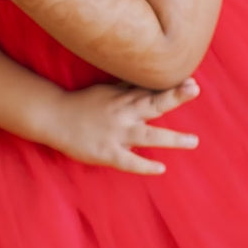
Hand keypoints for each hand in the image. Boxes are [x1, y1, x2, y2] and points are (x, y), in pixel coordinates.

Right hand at [45, 78, 200, 173]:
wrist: (53, 116)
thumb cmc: (83, 103)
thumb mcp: (108, 91)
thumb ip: (130, 88)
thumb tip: (150, 80)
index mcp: (124, 98)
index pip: (153, 90)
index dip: (173, 86)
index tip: (192, 81)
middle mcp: (123, 113)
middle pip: (153, 104)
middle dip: (174, 97)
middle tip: (194, 89)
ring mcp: (116, 133)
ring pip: (147, 135)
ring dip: (171, 138)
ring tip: (193, 141)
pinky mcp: (106, 152)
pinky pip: (128, 161)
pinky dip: (144, 165)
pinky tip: (160, 168)